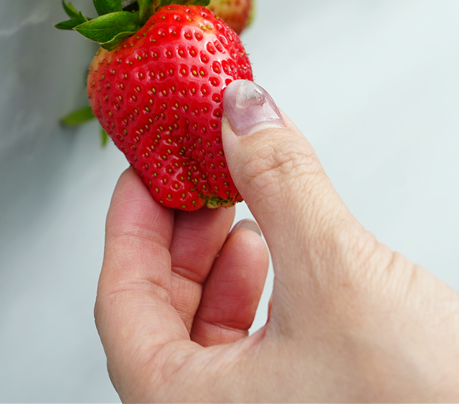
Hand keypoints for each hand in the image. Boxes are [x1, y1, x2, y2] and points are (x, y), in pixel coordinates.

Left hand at [95, 80, 458, 401]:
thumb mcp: (337, 271)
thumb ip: (279, 180)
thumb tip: (243, 114)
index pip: (122, 301)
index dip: (131, 222)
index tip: (146, 172)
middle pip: (161, 313)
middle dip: (183, 235)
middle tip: (198, 177)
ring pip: (209, 331)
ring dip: (223, 260)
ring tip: (243, 208)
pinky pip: (255, 345)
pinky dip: (263, 290)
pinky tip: (287, 255)